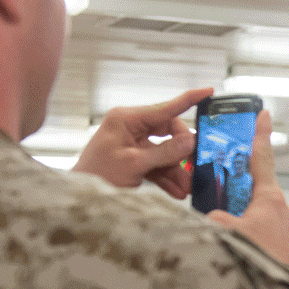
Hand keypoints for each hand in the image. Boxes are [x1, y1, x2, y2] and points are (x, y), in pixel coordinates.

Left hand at [72, 87, 213, 198]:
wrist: (80, 197)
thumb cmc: (97, 175)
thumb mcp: (134, 164)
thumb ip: (165, 152)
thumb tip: (191, 141)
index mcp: (126, 119)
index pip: (164, 108)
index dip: (188, 99)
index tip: (208, 92)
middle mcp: (131, 127)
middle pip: (169, 133)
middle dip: (182, 154)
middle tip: (196, 168)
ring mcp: (133, 143)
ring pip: (165, 152)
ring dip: (176, 170)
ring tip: (186, 188)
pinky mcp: (134, 159)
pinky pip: (157, 164)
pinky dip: (167, 177)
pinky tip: (176, 191)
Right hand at [205, 111, 288, 265]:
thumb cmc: (254, 264)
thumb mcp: (222, 233)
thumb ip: (215, 217)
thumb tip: (216, 218)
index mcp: (271, 201)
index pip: (263, 159)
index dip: (260, 134)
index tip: (263, 114)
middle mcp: (284, 211)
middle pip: (258, 188)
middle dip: (240, 186)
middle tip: (225, 186)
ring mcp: (287, 229)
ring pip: (258, 212)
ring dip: (242, 214)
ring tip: (225, 227)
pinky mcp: (285, 246)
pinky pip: (263, 229)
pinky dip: (248, 230)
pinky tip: (235, 243)